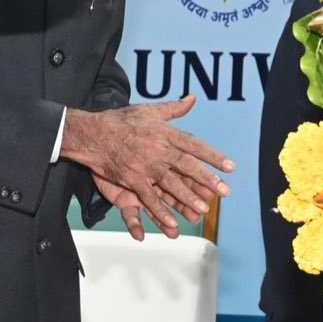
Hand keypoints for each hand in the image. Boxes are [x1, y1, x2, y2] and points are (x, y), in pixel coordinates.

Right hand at [60, 96, 234, 237]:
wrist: (92, 132)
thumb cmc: (121, 121)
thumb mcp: (149, 110)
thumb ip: (173, 108)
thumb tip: (192, 99)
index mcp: (164, 133)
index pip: (194, 145)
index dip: (213, 156)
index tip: (230, 166)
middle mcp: (157, 149)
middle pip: (187, 165)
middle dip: (207, 178)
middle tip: (224, 190)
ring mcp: (144, 165)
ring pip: (170, 183)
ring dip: (187, 197)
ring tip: (203, 208)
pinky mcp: (131, 179)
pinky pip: (148, 197)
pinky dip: (160, 211)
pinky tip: (172, 222)